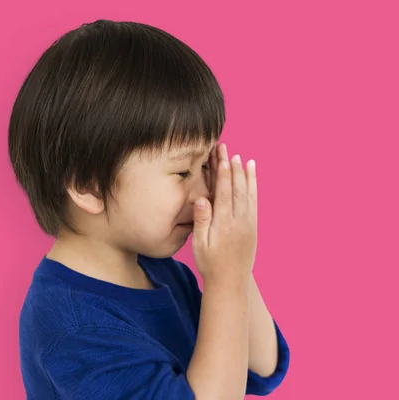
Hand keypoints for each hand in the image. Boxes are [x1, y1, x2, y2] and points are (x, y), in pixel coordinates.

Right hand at [192, 143, 257, 283]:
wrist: (231, 281)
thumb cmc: (210, 263)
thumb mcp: (200, 244)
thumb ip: (202, 221)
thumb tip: (202, 199)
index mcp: (224, 224)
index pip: (223, 192)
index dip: (222, 173)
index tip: (221, 156)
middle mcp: (239, 220)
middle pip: (236, 188)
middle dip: (232, 167)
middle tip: (228, 149)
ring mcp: (248, 222)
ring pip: (247, 193)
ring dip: (245, 174)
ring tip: (243, 158)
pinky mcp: (253, 226)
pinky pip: (254, 201)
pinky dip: (253, 187)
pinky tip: (251, 177)